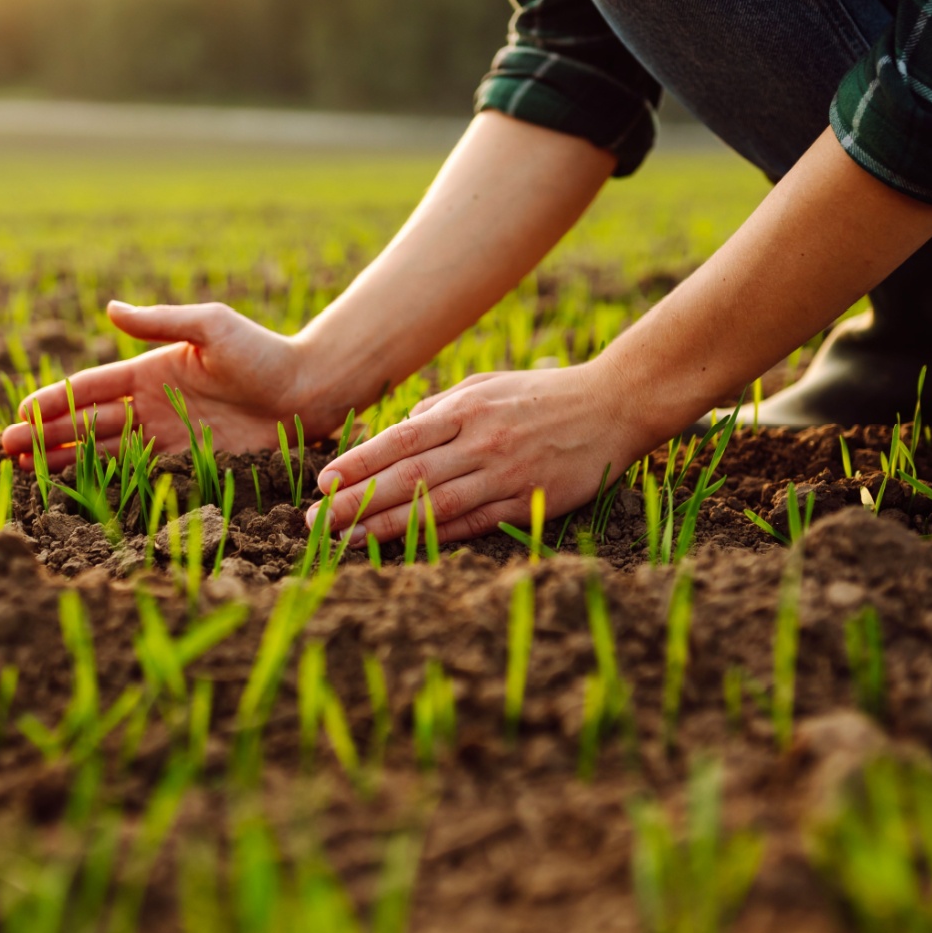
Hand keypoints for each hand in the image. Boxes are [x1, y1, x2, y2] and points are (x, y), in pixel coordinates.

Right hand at [1, 300, 338, 470]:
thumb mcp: (212, 327)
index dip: (56, 400)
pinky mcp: (189, 462)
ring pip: (105, 451)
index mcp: (152, 370)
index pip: (92, 387)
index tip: (21, 415)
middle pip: (89, 422)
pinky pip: (139, 474)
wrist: (310, 392)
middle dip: (46, 435)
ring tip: (27, 472)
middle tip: (5, 452)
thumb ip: (161, 322)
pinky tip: (77, 492)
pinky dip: (107, 482)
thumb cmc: (265, 352)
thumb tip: (111, 310)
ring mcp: (168, 435)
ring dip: (65, 460)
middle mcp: (153, 404)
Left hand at [310, 363, 650, 542]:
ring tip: (347, 540)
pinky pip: (474, 523)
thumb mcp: (488, 384)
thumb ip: (443, 405)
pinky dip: (436, 536)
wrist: (615, 403)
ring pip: (434, 505)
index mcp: (466, 409)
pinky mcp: (528, 500)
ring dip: (386, 525)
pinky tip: (404, 547)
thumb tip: (402, 427)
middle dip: (356, 500)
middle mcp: (479, 441)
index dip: (359, 462)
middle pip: (407, 476)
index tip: (324, 481)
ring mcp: (505, 472)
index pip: (400, 439)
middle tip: (316, 520)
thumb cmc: (544, 395)